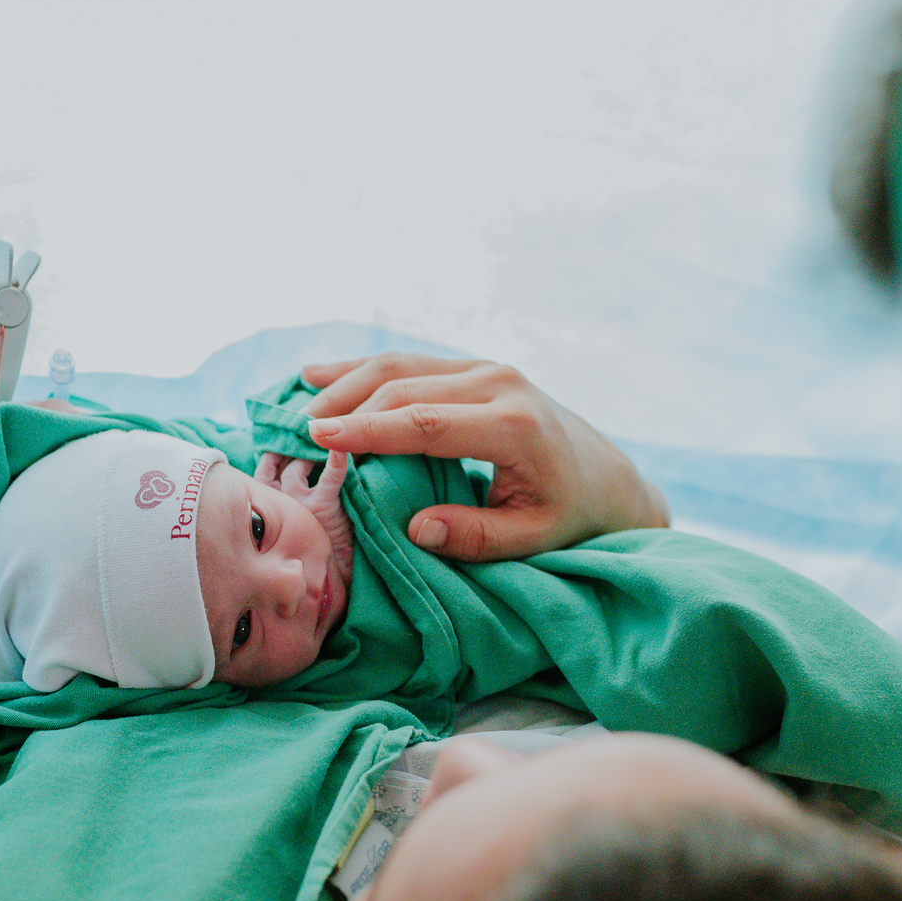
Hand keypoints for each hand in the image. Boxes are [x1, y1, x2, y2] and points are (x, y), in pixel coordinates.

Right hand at [301, 354, 668, 560]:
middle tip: (295, 434)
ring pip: (402, 365)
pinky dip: (363, 369)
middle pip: (405, 386)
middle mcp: (500, 383)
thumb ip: (475, 536)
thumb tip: (416, 527)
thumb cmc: (567, 514)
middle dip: (346, 406)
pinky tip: (317, 374)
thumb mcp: (531, 538)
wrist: (606, 477)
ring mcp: (488, 368)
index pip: (427, 421)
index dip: (369, 430)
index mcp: (514, 426)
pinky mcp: (476, 367)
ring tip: (297, 407)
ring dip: (346, 382)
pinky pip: (411, 361)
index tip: (320, 439)